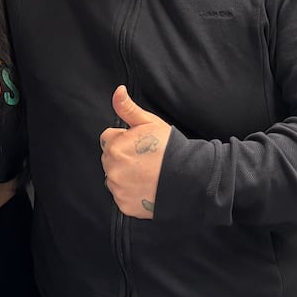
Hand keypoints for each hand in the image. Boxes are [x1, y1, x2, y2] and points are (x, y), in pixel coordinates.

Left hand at [100, 85, 170, 219]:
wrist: (188, 177)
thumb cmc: (169, 148)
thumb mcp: (149, 123)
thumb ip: (128, 108)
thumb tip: (118, 91)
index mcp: (114, 147)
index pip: (108, 138)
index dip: (124, 138)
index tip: (140, 144)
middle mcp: (112, 170)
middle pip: (109, 159)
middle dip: (122, 156)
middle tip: (145, 158)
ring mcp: (118, 189)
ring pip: (114, 177)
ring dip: (125, 175)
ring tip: (146, 173)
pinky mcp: (125, 205)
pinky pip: (121, 196)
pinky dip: (130, 192)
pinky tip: (145, 186)